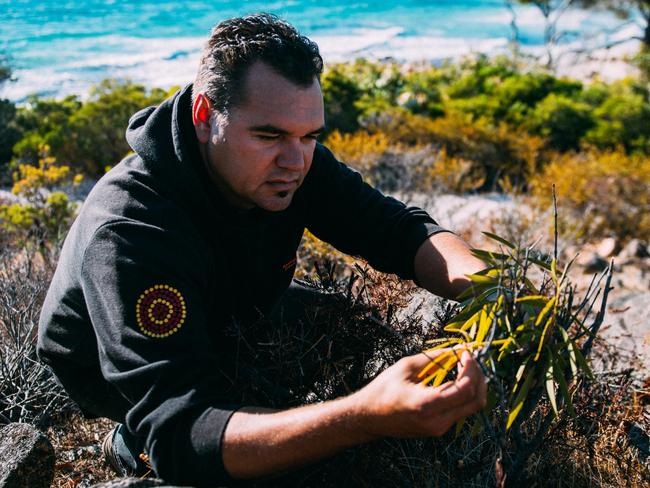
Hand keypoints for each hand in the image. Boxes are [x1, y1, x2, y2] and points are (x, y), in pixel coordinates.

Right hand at [350, 349, 487, 438]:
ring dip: (473, 385)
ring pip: (472, 407)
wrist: (368, 417)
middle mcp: (438, 421)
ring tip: (464, 367)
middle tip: (470, 359)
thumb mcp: (406, 367)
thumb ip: (434, 357)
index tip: (466, 353)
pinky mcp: (439, 429)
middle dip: (479, 376)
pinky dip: (464, 393)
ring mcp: (440, 429)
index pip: (465, 389)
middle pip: (476, 400)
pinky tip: (456, 378)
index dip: (471, 368)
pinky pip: (461, 410)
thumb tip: (457, 348)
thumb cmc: (383, 390)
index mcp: (427, 405)